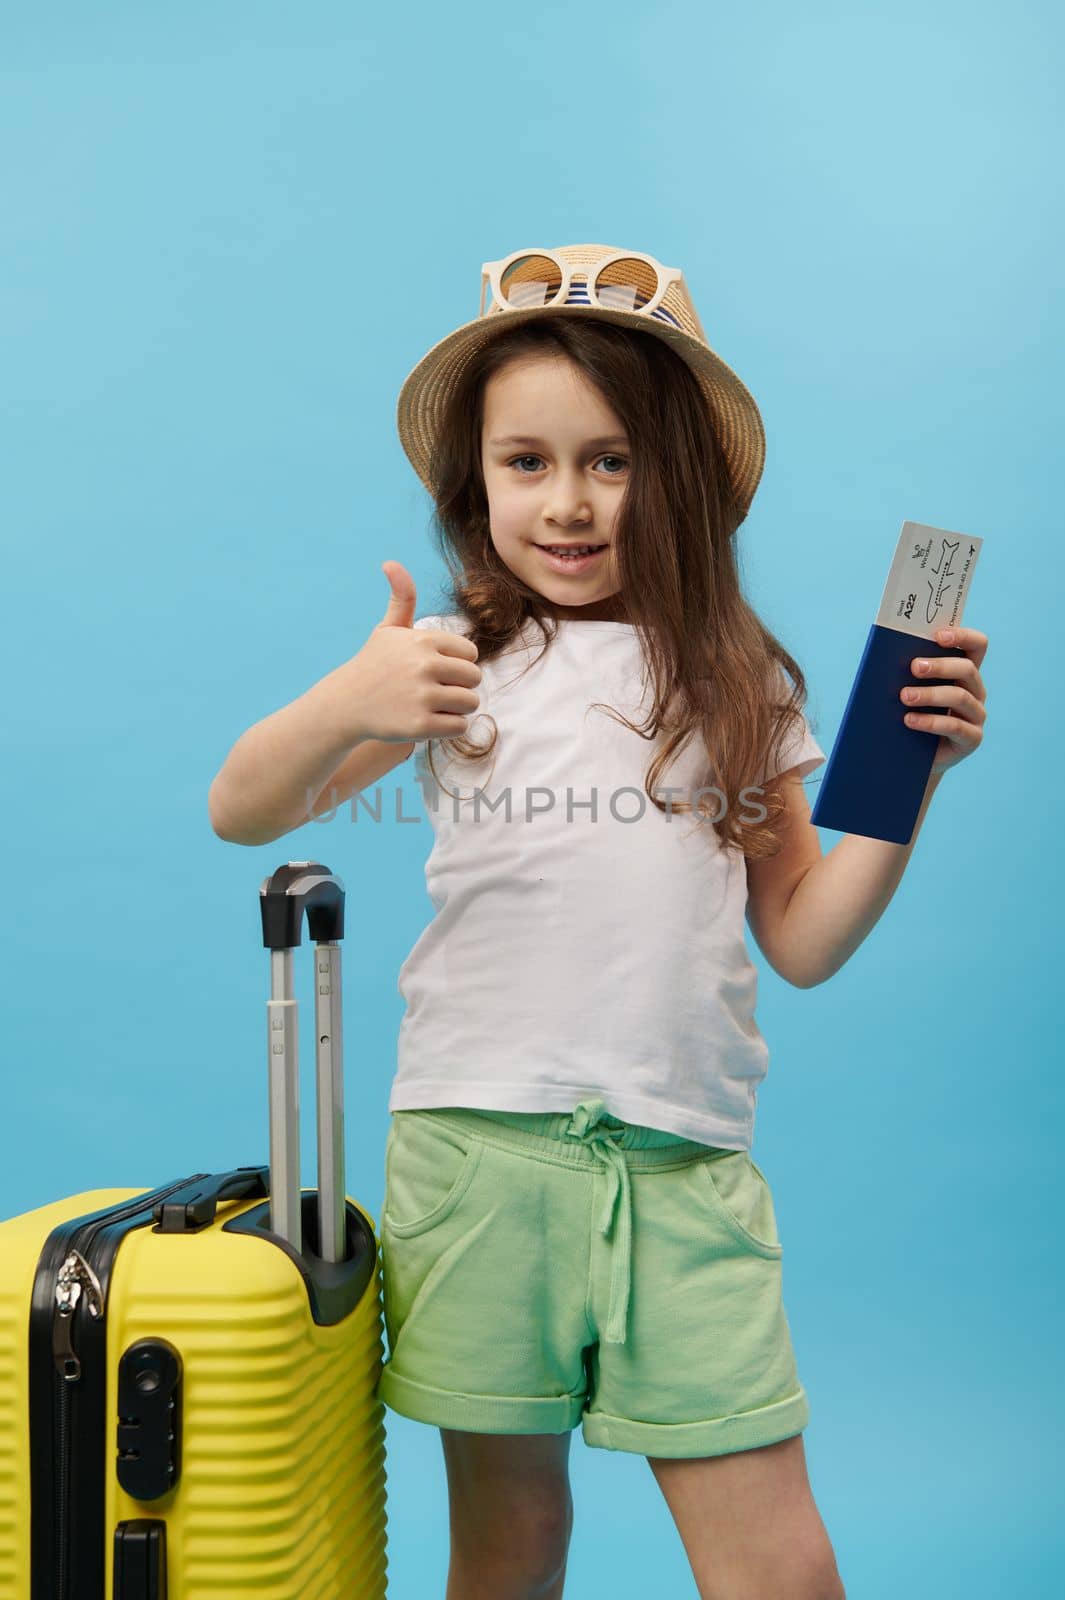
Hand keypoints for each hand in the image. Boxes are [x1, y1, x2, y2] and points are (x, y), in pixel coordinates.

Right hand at [323, 561, 480, 744]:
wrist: (345, 705)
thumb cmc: (373, 665)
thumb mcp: (387, 630)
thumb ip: (401, 597)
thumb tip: (391, 562)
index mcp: (424, 641)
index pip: (471, 653)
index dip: (457, 663)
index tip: (436, 669)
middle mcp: (425, 666)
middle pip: (474, 678)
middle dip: (460, 686)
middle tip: (437, 690)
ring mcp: (423, 697)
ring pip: (470, 703)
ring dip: (457, 708)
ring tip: (434, 705)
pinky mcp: (420, 725)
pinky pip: (459, 726)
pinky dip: (450, 726)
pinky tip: (430, 720)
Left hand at [899, 625, 987, 775]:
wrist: (911, 758)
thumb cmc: (908, 714)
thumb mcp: (908, 690)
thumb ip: (905, 672)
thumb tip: (885, 655)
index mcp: (964, 672)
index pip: (976, 646)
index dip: (962, 636)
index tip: (937, 636)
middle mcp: (975, 690)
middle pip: (967, 669)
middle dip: (940, 665)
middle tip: (913, 667)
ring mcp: (977, 715)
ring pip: (960, 697)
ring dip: (931, 694)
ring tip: (904, 697)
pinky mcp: (972, 739)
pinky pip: (956, 727)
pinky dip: (931, 722)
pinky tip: (909, 721)